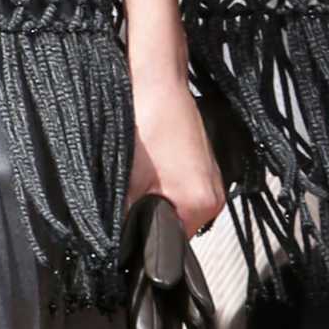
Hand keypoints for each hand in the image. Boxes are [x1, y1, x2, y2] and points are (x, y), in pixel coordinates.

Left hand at [127, 71, 223, 234]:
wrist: (158, 83)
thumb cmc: (147, 119)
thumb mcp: (126, 179)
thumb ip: (123, 218)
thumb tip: (114, 243)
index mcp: (199, 204)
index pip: (170, 244)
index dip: (145, 238)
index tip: (129, 223)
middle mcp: (213, 195)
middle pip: (175, 226)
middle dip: (150, 216)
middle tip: (133, 191)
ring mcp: (212, 180)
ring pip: (177, 207)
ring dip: (157, 199)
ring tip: (144, 174)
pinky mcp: (206, 167)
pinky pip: (183, 189)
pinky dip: (166, 184)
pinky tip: (153, 166)